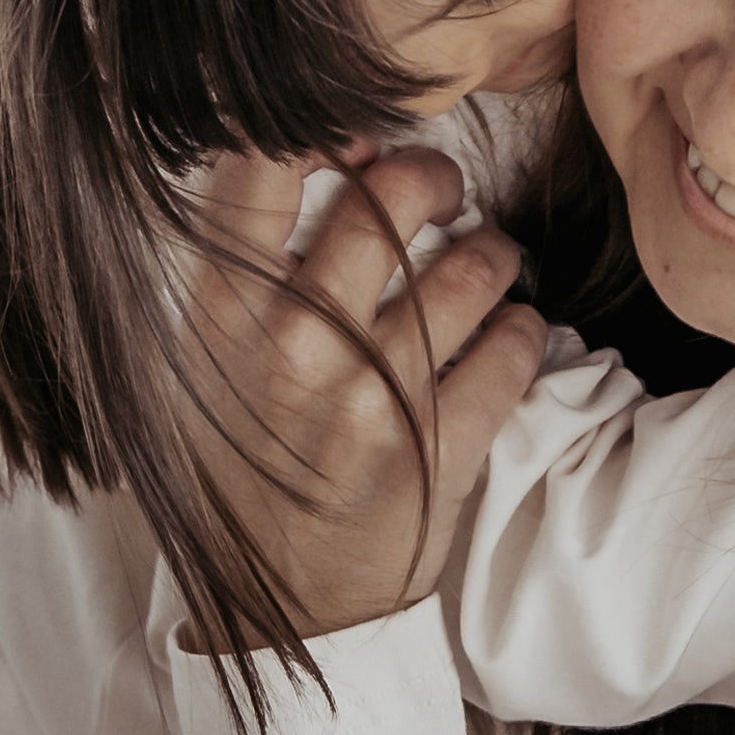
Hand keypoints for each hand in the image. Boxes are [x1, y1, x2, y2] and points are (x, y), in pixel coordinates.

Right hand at [174, 145, 550, 645]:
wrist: (281, 610)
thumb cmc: (248, 469)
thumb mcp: (209, 366)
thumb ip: (254, 268)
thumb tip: (328, 154)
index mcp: (226, 317)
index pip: (261, 169)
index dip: (319, 123)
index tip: (352, 134)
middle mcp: (298, 347)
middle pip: (391, 200)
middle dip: (434, 176)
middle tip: (444, 193)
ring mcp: (373, 398)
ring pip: (471, 269)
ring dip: (495, 255)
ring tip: (489, 265)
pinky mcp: (440, 450)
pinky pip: (514, 351)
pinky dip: (524, 333)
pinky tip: (508, 338)